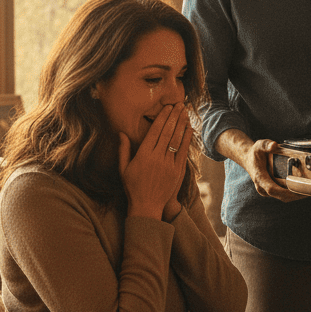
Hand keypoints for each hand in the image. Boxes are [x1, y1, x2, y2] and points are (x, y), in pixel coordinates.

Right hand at [119, 103, 191, 220]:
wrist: (147, 206)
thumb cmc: (132, 187)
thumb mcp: (123, 168)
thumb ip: (123, 150)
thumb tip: (121, 133)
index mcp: (143, 155)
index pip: (155, 131)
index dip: (162, 117)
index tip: (167, 107)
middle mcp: (157, 157)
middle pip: (167, 132)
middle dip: (174, 116)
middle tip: (179, 104)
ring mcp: (168, 164)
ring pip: (176, 139)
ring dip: (182, 124)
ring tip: (185, 112)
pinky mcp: (177, 171)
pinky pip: (183, 151)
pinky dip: (186, 139)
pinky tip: (189, 129)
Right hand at [247, 139, 308, 202]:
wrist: (247, 158)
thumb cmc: (255, 152)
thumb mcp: (259, 145)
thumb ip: (266, 145)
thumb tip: (274, 145)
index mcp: (260, 178)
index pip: (273, 189)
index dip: (287, 192)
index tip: (299, 191)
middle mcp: (262, 187)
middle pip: (281, 196)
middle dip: (296, 195)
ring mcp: (266, 190)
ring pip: (282, 197)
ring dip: (296, 196)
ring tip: (310, 191)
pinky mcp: (270, 190)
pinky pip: (282, 195)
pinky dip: (292, 194)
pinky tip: (303, 189)